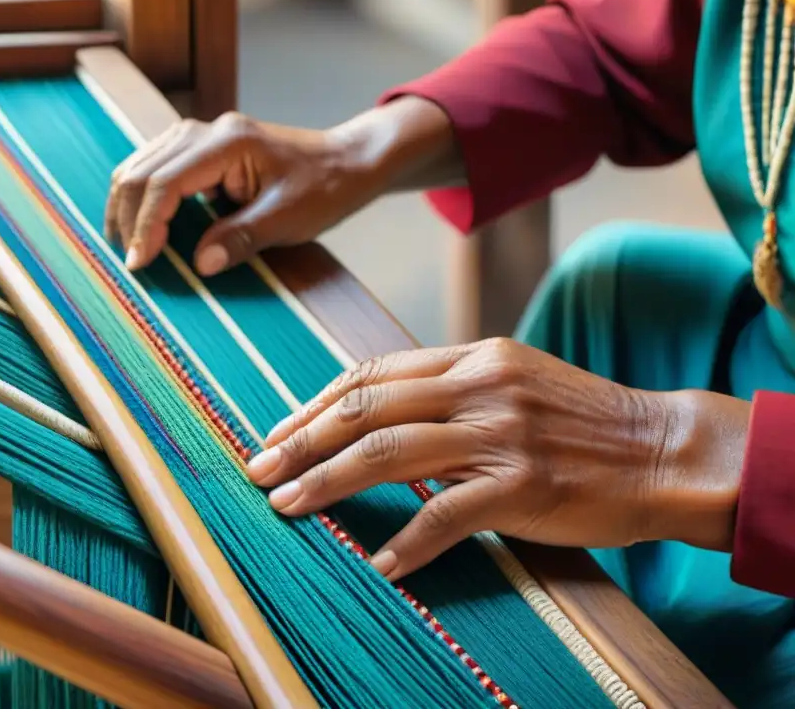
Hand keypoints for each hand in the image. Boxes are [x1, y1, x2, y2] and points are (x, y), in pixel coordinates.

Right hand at [106, 96, 461, 273]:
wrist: (348, 162)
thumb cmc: (325, 187)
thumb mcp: (288, 219)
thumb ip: (241, 238)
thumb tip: (199, 264)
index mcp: (227, 144)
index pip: (165, 184)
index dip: (145, 226)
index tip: (139, 263)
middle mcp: (207, 131)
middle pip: (142, 171)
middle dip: (126, 217)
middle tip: (128, 262)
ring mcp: (203, 135)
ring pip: (142, 164)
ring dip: (128, 204)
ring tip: (126, 245)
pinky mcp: (204, 148)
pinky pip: (157, 166)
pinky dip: (143, 195)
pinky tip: (142, 223)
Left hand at [246, 338, 749, 580]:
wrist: (662, 448)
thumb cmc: (581, 422)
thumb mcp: (512, 382)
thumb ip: (449, 390)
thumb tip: (380, 416)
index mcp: (471, 357)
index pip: (370, 373)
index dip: (315, 403)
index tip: (279, 432)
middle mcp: (478, 385)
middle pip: (365, 408)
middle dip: (301, 441)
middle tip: (260, 470)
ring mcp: (499, 433)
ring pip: (388, 453)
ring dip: (327, 483)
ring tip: (287, 507)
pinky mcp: (522, 485)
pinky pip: (445, 514)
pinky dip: (406, 541)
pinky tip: (379, 563)